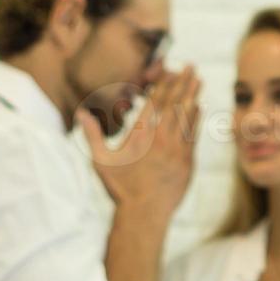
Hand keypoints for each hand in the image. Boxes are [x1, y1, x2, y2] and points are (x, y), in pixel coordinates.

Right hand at [80, 65, 201, 220]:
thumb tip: (81, 112)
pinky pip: (194, 133)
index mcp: (140, 134)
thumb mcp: (101, 161)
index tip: (171, 69)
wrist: (144, 213)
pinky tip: (198, 107)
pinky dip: (196, 118)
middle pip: (174, 103)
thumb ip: (92, 134)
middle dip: (183, 82)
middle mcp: (160, 138)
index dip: (164, 83)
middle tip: (191, 66)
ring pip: (187, 115)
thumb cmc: (120, 188)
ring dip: (193, 95)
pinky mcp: (188, 161)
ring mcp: (177, 149)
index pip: (155, 101)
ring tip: (198, 79)